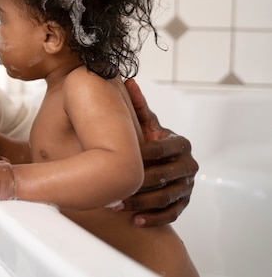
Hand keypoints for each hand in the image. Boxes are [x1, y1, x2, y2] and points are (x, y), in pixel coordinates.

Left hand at [120, 79, 198, 227]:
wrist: (154, 164)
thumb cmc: (144, 140)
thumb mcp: (142, 124)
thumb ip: (137, 106)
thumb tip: (128, 81)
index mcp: (180, 143)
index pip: (163, 149)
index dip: (142, 155)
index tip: (120, 159)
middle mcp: (189, 165)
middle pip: (165, 176)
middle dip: (138, 183)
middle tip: (114, 187)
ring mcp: (187, 186)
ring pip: (166, 197)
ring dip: (141, 204)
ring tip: (117, 206)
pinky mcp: (183, 204)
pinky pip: (171, 214)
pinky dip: (153, 219)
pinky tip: (134, 221)